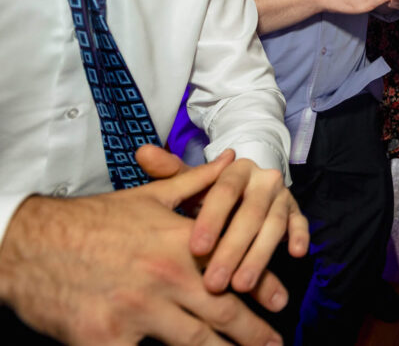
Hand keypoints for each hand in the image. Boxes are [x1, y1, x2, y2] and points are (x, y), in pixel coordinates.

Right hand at [0, 152, 285, 345]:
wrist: (29, 245)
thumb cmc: (90, 221)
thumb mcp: (147, 196)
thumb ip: (195, 182)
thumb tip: (233, 159)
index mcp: (178, 243)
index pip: (232, 267)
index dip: (261, 287)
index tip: (281, 301)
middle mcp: (164, 278)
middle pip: (222, 312)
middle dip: (254, 332)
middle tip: (276, 342)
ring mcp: (136, 311)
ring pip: (194, 342)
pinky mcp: (106, 338)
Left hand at [137, 147, 306, 295]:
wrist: (248, 190)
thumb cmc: (211, 195)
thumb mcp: (191, 185)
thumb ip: (170, 172)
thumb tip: (142, 153)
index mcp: (236, 169)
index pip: (224, 191)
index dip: (211, 219)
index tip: (195, 249)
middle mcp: (263, 179)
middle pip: (250, 212)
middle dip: (233, 249)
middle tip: (214, 282)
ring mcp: (281, 196)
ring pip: (273, 225)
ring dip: (259, 256)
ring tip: (241, 286)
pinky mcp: (295, 211)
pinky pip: (300, 223)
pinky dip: (299, 236)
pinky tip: (295, 254)